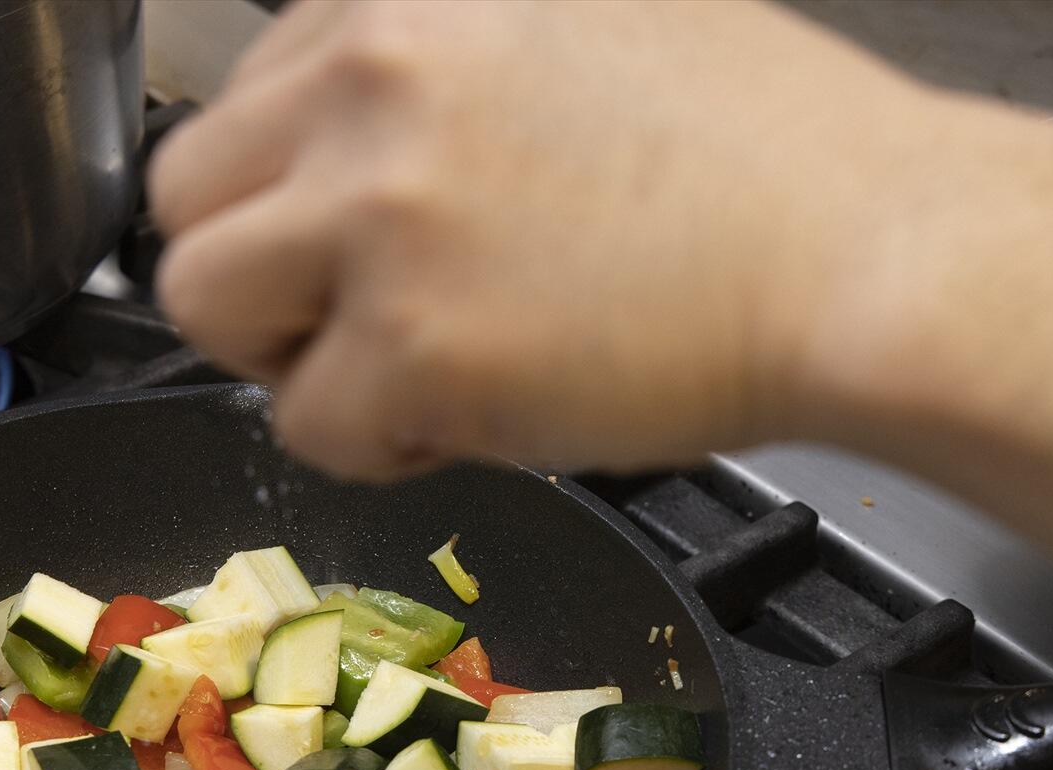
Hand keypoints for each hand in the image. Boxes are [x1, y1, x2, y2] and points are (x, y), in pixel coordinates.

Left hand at [148, 0, 931, 479]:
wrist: (866, 250)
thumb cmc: (759, 150)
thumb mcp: (584, 21)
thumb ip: (440, 60)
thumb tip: (350, 134)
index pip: (241, 104)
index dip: (292, 192)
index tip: (353, 237)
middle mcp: (365, 83)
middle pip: (186, 203)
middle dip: (259, 274)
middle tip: (354, 315)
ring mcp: (379, 213)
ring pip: (206, 307)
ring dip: (289, 357)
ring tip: (404, 368)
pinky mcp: (410, 346)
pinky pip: (306, 427)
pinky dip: (376, 445)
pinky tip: (474, 415)